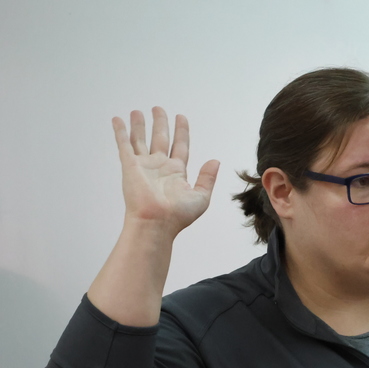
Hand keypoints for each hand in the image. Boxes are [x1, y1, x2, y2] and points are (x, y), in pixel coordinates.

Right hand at [113, 107, 218, 235]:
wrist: (156, 222)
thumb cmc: (178, 215)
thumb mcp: (201, 197)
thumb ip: (207, 178)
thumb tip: (215, 161)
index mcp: (176, 172)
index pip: (180, 146)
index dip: (181, 131)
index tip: (181, 117)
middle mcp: (160, 166)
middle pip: (160, 138)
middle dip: (160, 123)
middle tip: (158, 109)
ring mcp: (144, 165)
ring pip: (141, 139)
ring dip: (139, 125)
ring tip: (137, 111)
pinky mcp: (130, 166)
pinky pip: (124, 144)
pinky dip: (120, 131)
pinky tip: (117, 120)